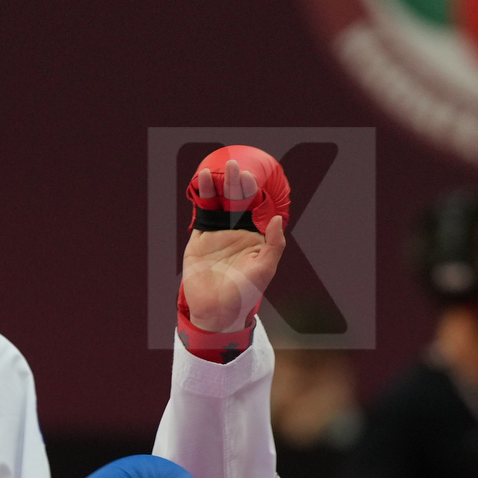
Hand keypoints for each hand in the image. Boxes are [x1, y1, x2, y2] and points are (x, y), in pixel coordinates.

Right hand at [181, 159, 288, 332]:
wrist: (216, 310)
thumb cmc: (245, 292)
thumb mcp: (264, 269)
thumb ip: (274, 244)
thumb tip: (276, 218)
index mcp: (256, 236)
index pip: (258, 208)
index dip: (256, 193)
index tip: (253, 180)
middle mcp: (238, 231)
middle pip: (239, 201)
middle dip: (238, 183)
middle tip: (236, 167)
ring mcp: (219, 231)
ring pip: (220, 202)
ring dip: (220, 185)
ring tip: (219, 169)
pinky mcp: (201, 236)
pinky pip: (203, 211)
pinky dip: (202, 195)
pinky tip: (202, 180)